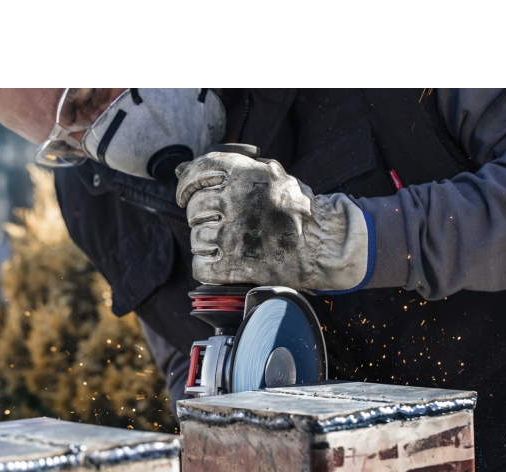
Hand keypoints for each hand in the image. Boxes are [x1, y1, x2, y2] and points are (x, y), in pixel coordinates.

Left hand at [176, 152, 371, 291]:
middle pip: (195, 209)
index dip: (187, 185)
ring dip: (208, 245)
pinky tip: (225, 265)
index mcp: (247, 174)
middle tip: (225, 224)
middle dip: (204, 218)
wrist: (325, 247)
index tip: (187, 196)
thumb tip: (179, 171)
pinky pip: (201, 267)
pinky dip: (209, 269)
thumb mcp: (269, 175)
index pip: (196, 172)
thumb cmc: (297, 210)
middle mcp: (237, 201)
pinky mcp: (235, 266)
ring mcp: (234, 235)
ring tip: (231, 246)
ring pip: (197, 239)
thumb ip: (228, 170)